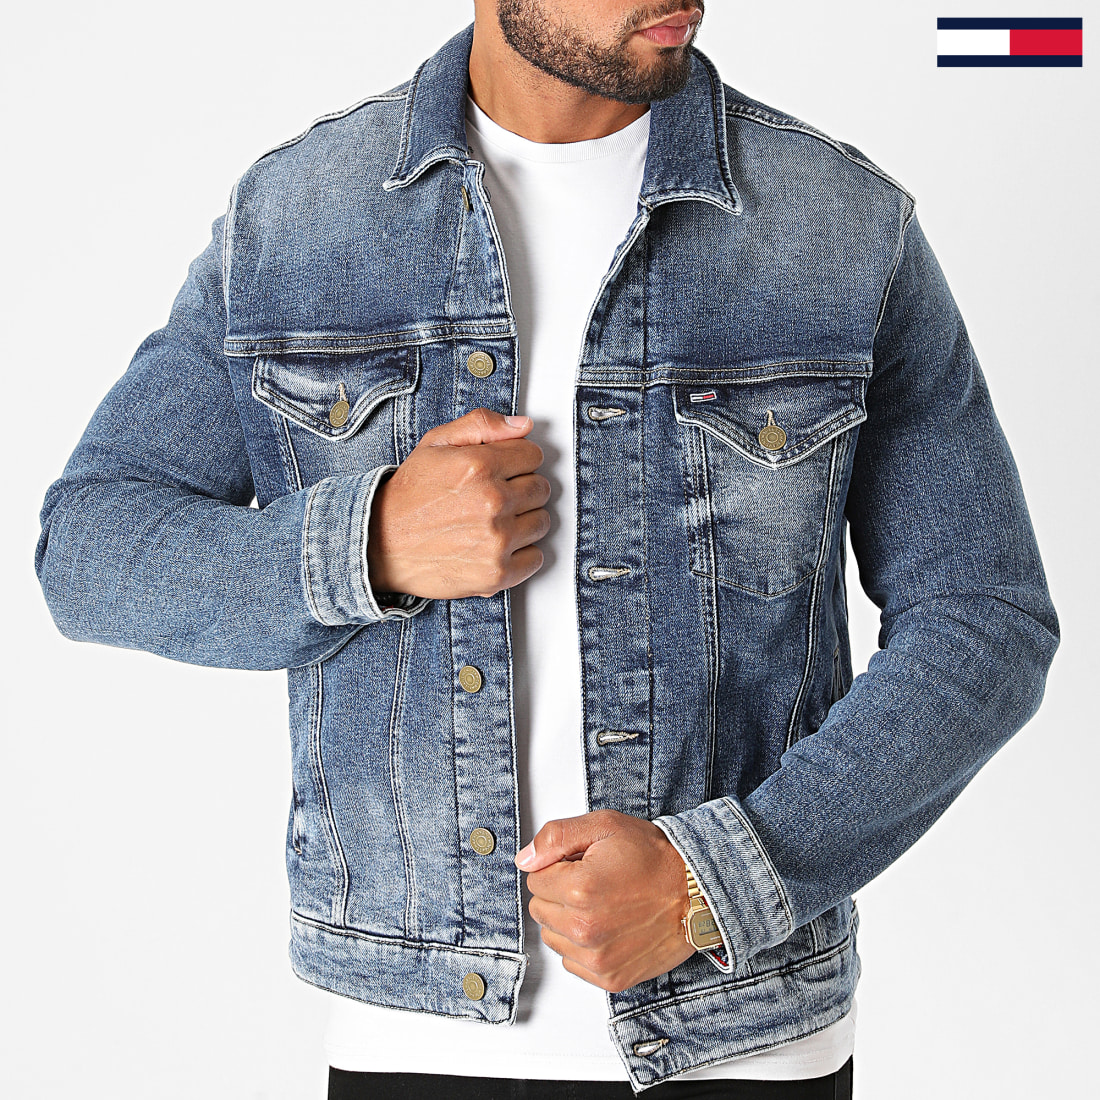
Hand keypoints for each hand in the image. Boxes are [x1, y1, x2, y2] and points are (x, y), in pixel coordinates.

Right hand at [366, 409, 550, 598]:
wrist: (379, 544)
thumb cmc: (409, 496)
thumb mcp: (435, 444)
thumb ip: (481, 425)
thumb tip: (523, 425)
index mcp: (479, 466)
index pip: (534, 455)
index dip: (518, 460)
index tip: (503, 470)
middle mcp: (492, 502)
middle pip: (541, 489)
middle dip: (522, 489)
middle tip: (494, 497)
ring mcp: (496, 540)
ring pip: (542, 522)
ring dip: (524, 521)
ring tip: (493, 522)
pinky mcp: (497, 573)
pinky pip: (535, 558)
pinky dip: (521, 554)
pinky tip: (497, 546)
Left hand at [517, 809, 693, 992]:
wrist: (698, 893)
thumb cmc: (656, 858)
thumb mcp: (606, 826)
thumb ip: (557, 837)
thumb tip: (525, 858)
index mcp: (580, 889)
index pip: (535, 879)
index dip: (557, 867)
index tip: (582, 865)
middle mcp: (585, 929)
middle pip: (540, 909)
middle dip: (559, 893)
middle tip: (594, 883)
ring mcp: (597, 958)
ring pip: (553, 937)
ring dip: (569, 921)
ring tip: (603, 905)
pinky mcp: (609, 978)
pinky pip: (572, 962)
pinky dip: (584, 946)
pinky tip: (609, 927)